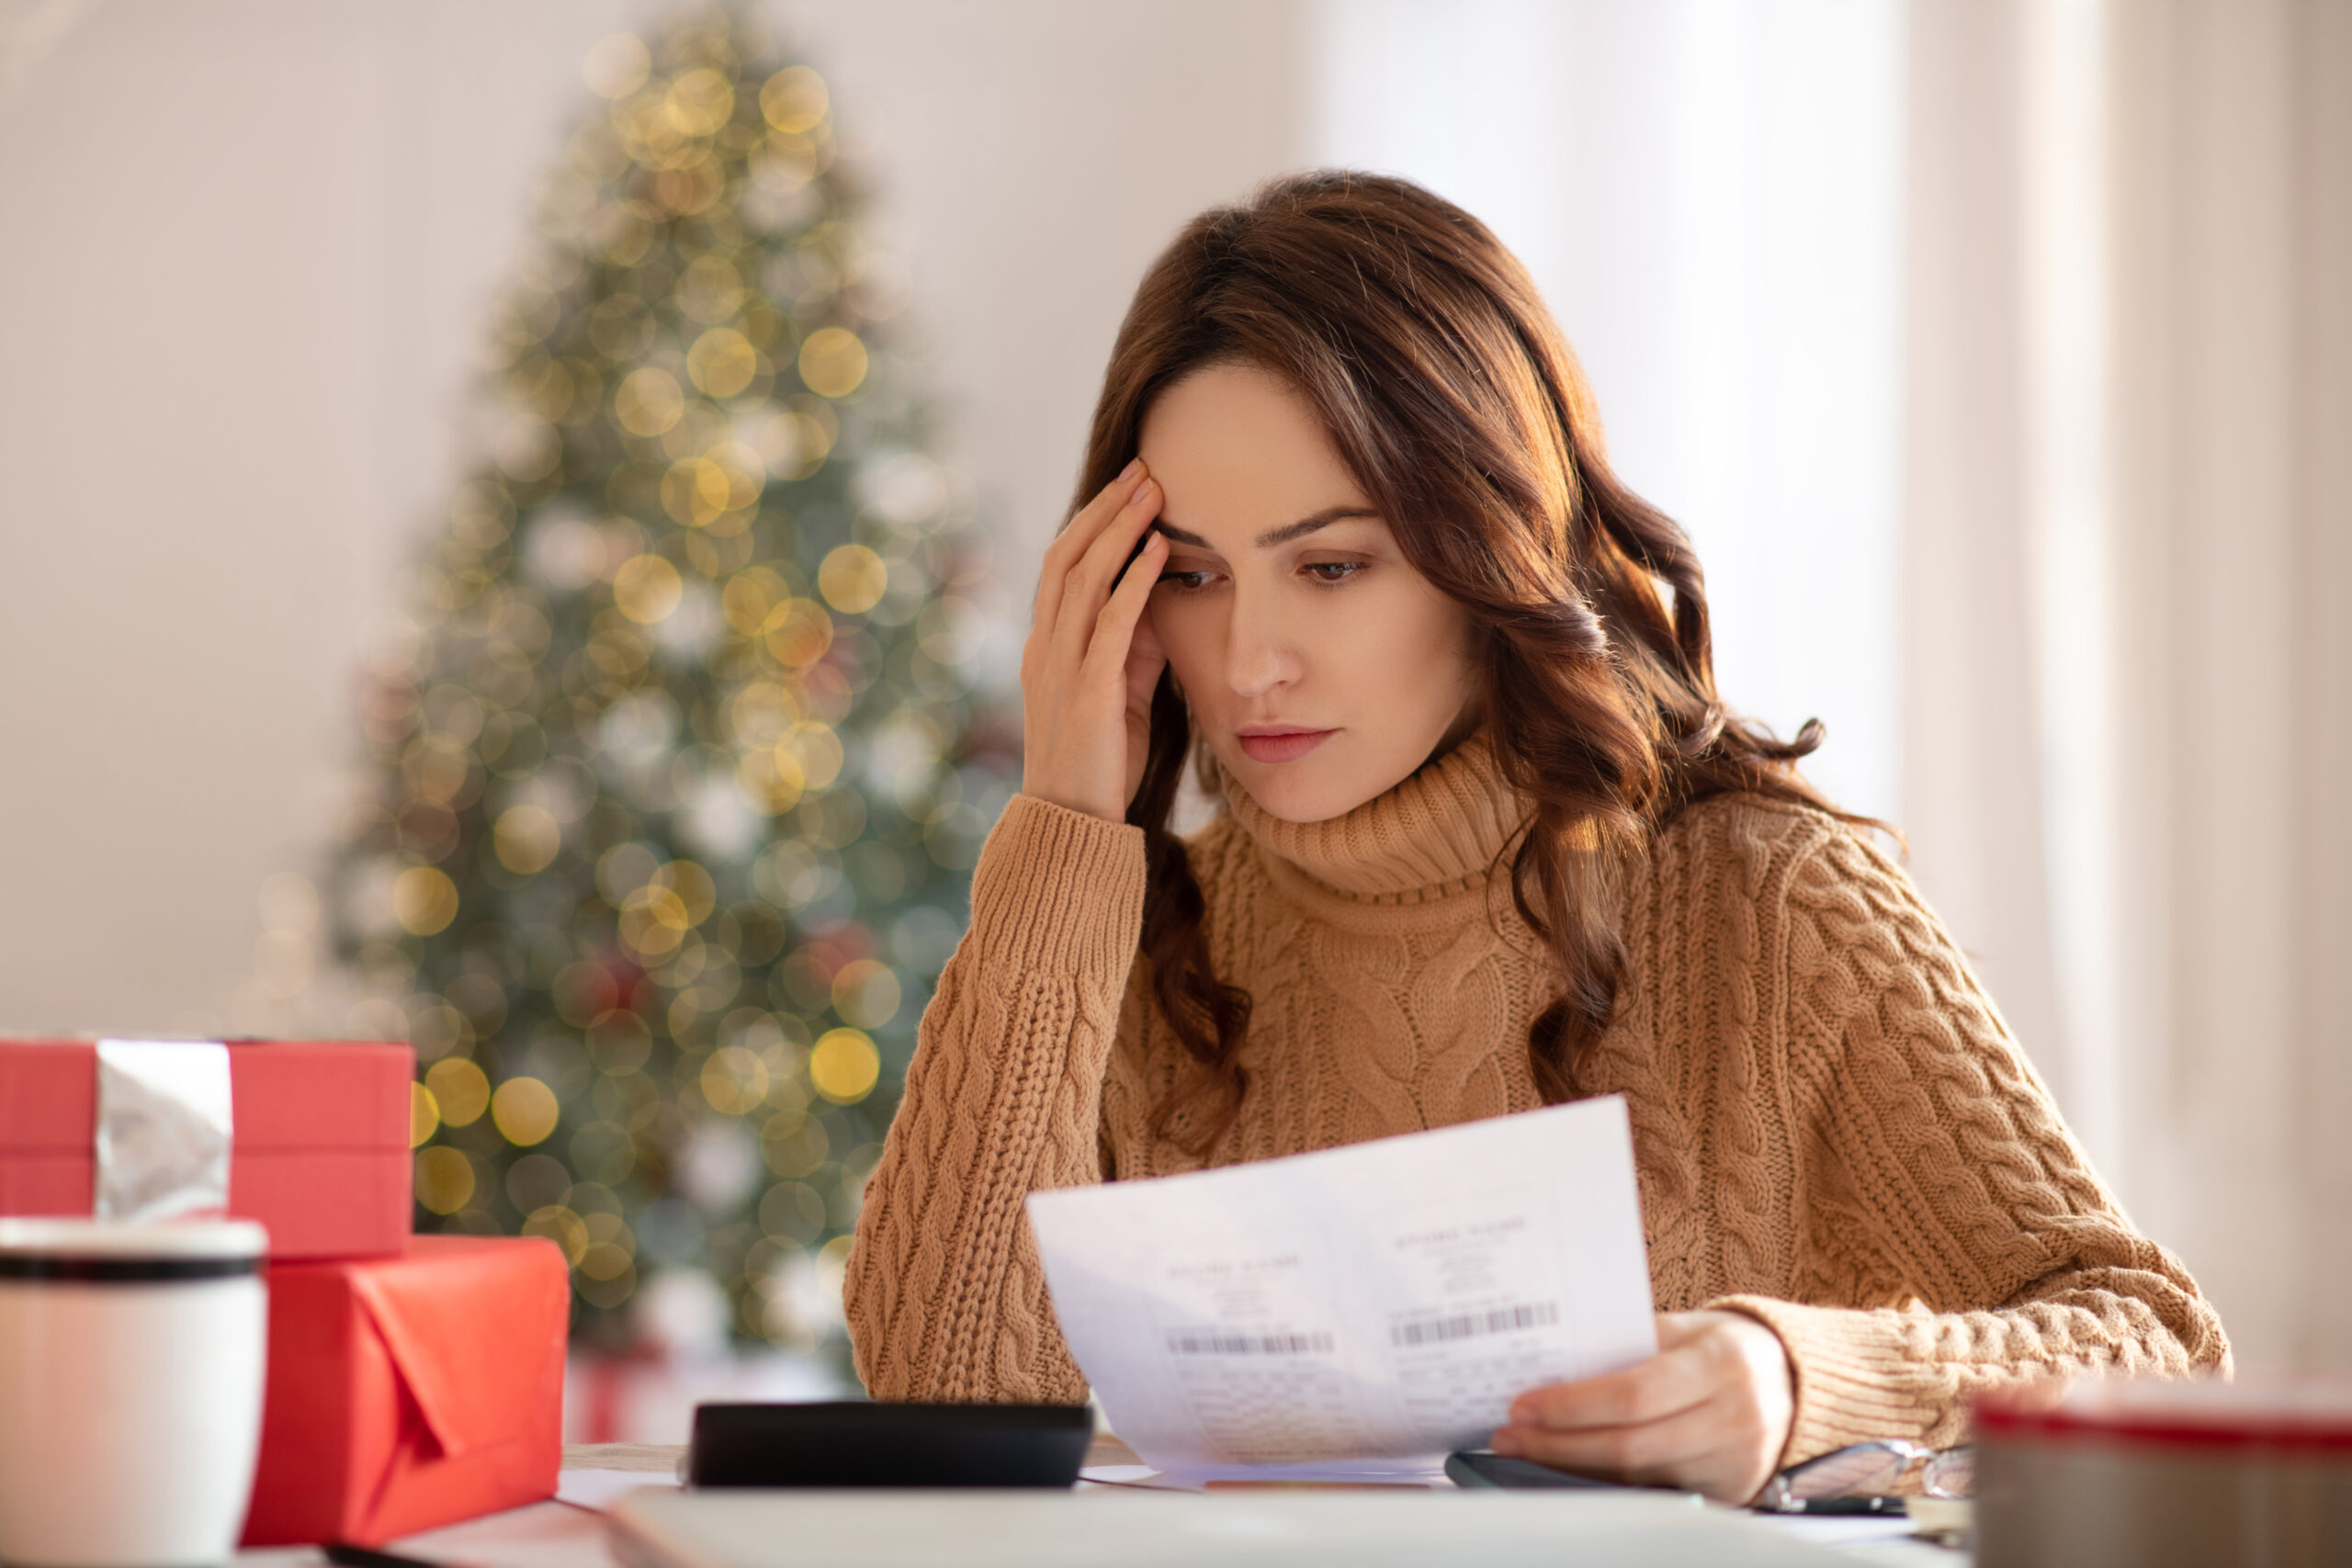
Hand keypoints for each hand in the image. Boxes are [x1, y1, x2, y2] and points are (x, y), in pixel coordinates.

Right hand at [1019, 459, 1168, 822]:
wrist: (1073, 825)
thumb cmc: (1100, 763)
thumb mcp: (1120, 692)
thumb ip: (1132, 646)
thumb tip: (1156, 597)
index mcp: (1045, 647)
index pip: (1060, 568)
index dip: (1092, 522)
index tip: (1128, 487)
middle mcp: (1044, 649)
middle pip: (1067, 558)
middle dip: (1105, 510)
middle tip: (1142, 468)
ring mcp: (1060, 669)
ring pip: (1084, 579)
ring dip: (1121, 530)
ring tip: (1153, 492)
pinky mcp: (1088, 693)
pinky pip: (1111, 623)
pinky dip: (1135, 580)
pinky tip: (1160, 550)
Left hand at [1488, 1310, 1794, 1504]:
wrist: (1798, 1382)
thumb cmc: (1728, 1346)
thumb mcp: (1688, 1327)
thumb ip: (1630, 1341)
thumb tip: (1556, 1365)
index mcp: (1721, 1364)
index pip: (1633, 1394)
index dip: (1572, 1405)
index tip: (1524, 1405)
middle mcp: (1735, 1418)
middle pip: (1629, 1445)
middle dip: (1560, 1444)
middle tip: (1511, 1436)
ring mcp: (1736, 1463)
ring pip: (1639, 1477)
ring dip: (1575, 1468)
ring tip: (1529, 1451)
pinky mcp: (1730, 1492)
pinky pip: (1657, 1493)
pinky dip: (1609, 1483)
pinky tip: (1572, 1470)